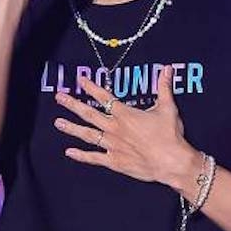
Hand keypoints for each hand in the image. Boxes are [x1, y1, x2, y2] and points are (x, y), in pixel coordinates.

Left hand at [53, 64, 202, 189]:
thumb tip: (167, 68)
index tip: (80, 80)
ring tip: (58, 123)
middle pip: (89, 114)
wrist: (171, 162)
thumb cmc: (170, 136)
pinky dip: (81, 155)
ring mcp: (112, 145)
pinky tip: (69, 152)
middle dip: (72, 104)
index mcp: (125, 114)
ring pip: (87, 135)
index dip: (91, 87)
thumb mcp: (168, 108)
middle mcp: (114, 128)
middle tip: (59, 97)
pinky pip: (94, 157)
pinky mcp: (114, 161)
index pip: (104, 97)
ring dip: (72, 128)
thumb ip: (164, 87)